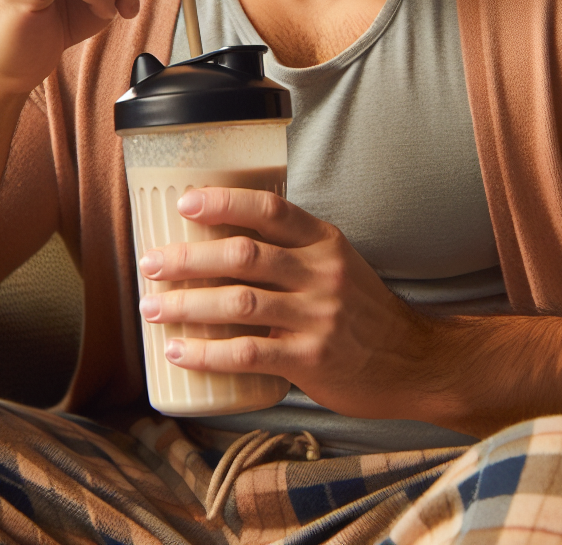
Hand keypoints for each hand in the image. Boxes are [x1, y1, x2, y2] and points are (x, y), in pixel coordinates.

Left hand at [137, 187, 435, 420]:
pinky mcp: (311, 359)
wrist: (412, 360)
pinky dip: (206, 352)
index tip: (185, 202)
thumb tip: (223, 241)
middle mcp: (322, 273)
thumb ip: (293, 252)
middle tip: (150, 264)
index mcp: (325, 242)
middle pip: (243, 255)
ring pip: (238, 303)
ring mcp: (317, 316)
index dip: (225, 202)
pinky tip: (179, 351)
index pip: (271, 208)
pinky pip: (247, 354)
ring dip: (187, 304)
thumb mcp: (339, 264)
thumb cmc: (362, 310)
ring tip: (152, 308)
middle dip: (188, 258)